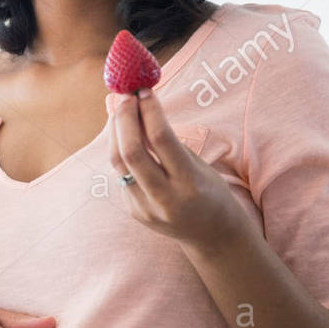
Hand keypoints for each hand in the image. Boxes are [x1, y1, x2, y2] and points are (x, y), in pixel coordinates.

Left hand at [108, 87, 245, 250]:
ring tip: (121, 111)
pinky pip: (122, 176)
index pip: (161, 139)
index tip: (145, 91)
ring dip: (116, 133)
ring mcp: (146, 209)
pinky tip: (124, 135)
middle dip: (125, 119)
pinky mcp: (135, 212)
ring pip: (118, 164)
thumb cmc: (211, 192)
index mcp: (189, 183)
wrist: (212, 236)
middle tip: (126, 97)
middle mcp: (165, 198)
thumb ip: (169, 143)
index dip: (149, 111)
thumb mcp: (199, 166)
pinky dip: (121, 151)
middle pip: (131, 152)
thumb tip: (140, 107)